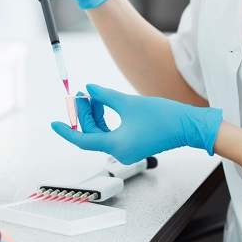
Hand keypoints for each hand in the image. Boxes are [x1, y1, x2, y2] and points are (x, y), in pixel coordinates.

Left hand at [51, 85, 222, 164]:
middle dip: (85, 114)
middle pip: (91, 134)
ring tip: (94, 96)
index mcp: (115, 145)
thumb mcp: (127, 103)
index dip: (67, 131)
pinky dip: (106, 120)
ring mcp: (126, 150)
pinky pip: (112, 134)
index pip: (82, 140)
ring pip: (101, 133)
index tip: (54, 124)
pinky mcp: (133, 145)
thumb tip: (88, 90)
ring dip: (95, 116)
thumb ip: (104, 96)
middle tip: (82, 95)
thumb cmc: (162, 117)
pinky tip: (104, 104)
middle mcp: (119, 151)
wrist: (187, 126)